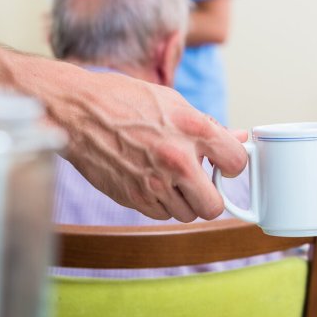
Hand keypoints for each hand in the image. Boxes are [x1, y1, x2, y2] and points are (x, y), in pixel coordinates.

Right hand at [42, 68, 247, 221]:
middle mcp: (176, 159)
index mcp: (192, 129)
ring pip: (186, 214)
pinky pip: (160, 214)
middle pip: (213, 207)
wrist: (78, 112)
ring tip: (169, 178)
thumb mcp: (172, 102)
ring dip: (183, 200)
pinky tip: (149, 180)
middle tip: (200, 183)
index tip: (222, 165)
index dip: (232, 165)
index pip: (237, 162)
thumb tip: (237, 138)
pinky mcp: (133, 197)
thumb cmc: (124, 101)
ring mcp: (154, 183)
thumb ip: (207, 126)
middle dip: (210, 197)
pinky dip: (160, 203)